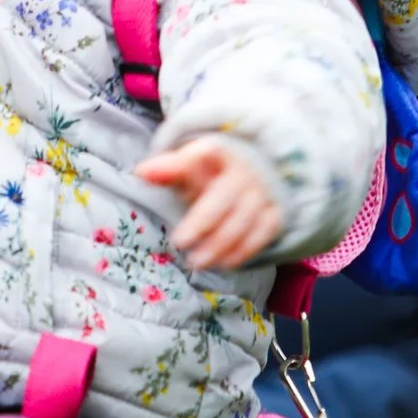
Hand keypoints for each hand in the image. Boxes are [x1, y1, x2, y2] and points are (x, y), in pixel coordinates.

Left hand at [134, 135, 279, 269]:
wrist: (253, 177)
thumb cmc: (211, 175)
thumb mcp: (188, 167)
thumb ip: (167, 169)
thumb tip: (142, 172)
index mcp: (220, 153)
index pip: (205, 152)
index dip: (181, 164)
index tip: (150, 177)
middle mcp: (244, 171)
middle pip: (224, 197)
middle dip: (202, 222)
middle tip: (179, 243)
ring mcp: (263, 193)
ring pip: (244, 219)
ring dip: (221, 244)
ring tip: (197, 262)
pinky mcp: (275, 213)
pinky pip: (263, 233)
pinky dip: (244, 251)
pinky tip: (224, 264)